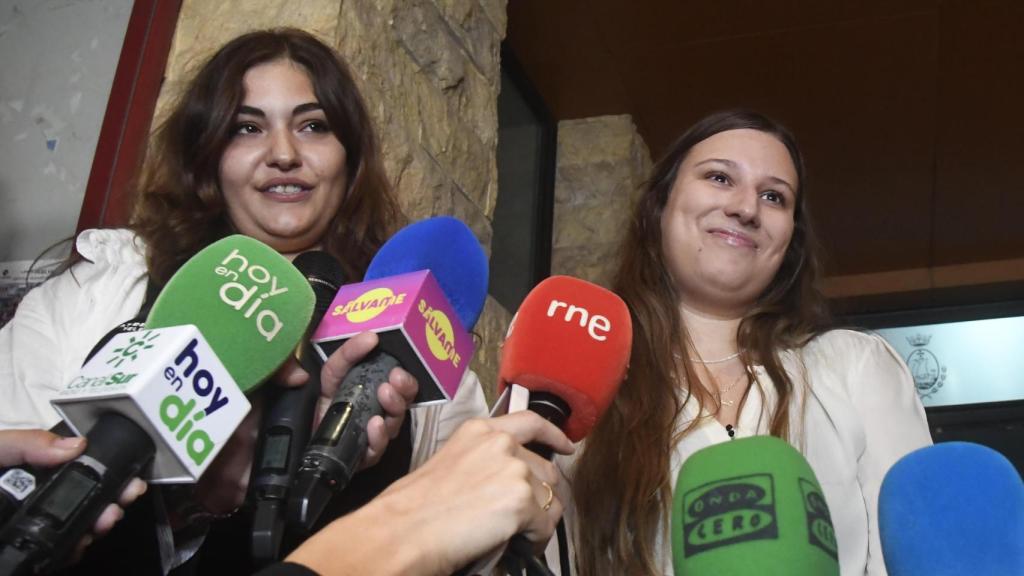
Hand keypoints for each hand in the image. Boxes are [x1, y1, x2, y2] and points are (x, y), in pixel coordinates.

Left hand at [0, 429, 146, 557]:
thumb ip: (26, 444)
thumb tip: (77, 445)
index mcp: (30, 472)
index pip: (77, 469)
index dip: (106, 471)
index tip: (127, 477)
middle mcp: (35, 499)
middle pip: (85, 498)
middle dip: (110, 500)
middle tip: (123, 501)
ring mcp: (29, 529)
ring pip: (78, 527)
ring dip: (98, 524)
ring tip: (104, 522)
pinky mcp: (23, 556)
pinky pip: (57, 554)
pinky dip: (74, 550)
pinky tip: (78, 546)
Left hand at [193, 332, 416, 514]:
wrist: (220, 471)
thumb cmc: (233, 422)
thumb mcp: (252, 382)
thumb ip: (276, 370)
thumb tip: (303, 376)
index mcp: (314, 389)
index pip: (343, 365)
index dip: (359, 351)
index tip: (372, 339)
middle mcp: (331, 411)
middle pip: (377, 394)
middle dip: (395, 383)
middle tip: (397, 377)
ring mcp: (337, 438)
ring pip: (382, 421)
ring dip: (394, 408)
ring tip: (390, 397)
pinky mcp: (337, 465)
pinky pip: (367, 454)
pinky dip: (378, 441)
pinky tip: (378, 427)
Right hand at [286, 412, 573, 575]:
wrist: (402, 531)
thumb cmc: (413, 509)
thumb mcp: (449, 465)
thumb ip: (482, 463)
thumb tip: (506, 484)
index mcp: (479, 431)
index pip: (530, 422)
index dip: (554, 434)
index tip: (566, 445)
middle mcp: (500, 443)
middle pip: (546, 469)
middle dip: (540, 497)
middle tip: (522, 519)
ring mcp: (513, 469)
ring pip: (550, 499)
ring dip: (538, 521)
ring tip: (513, 536)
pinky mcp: (521, 500)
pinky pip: (545, 526)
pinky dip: (534, 541)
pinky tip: (514, 545)